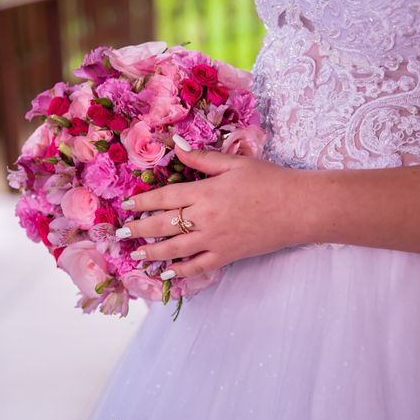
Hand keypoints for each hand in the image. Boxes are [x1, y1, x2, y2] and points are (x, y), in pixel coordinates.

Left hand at [116, 143, 307, 277]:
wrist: (298, 208)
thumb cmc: (269, 180)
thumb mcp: (234, 163)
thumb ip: (202, 159)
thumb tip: (177, 146)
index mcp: (204, 192)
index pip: (165, 198)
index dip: (143, 201)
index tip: (128, 205)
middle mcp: (204, 218)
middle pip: (163, 225)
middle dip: (140, 229)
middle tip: (122, 234)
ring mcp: (214, 240)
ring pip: (175, 249)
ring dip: (153, 252)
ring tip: (136, 255)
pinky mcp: (227, 256)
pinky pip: (198, 266)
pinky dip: (181, 271)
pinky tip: (167, 273)